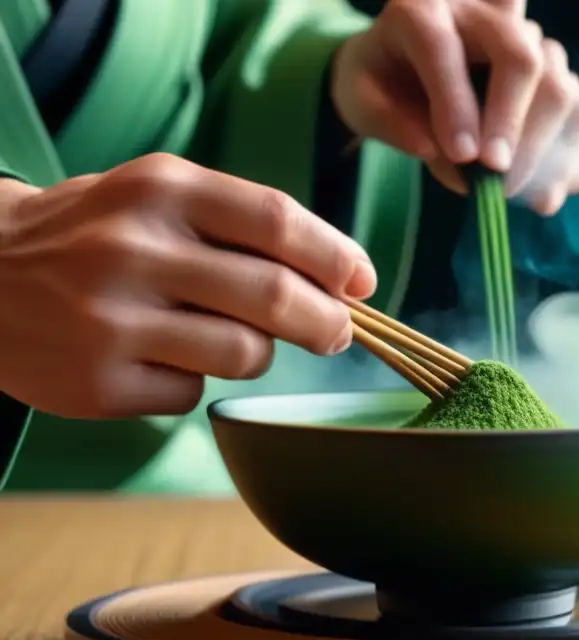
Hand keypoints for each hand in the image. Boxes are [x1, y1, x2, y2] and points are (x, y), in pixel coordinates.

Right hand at [0, 154, 374, 418]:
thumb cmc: (96, 234)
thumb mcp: (157, 197)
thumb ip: (241, 225)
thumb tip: (343, 277)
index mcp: (159, 189)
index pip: (277, 220)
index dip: (337, 256)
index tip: (364, 282)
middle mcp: (133, 249)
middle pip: (277, 296)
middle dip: (328, 323)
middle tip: (336, 333)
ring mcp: (111, 320)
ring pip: (245, 355)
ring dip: (257, 353)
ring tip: (225, 337)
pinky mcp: (97, 383)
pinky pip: (191, 393)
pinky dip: (193, 381)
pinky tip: (155, 358)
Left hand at [332, 0, 578, 215]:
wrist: (407, 72)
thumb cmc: (383, 83)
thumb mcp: (363, 100)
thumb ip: (394, 124)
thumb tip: (446, 156)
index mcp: (424, 9)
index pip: (443, 47)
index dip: (457, 103)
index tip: (463, 157)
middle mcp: (486, 15)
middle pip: (522, 58)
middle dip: (514, 126)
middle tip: (498, 181)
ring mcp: (530, 44)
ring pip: (561, 87)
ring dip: (546, 150)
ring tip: (523, 196)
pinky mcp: (556, 81)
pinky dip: (573, 160)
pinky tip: (548, 196)